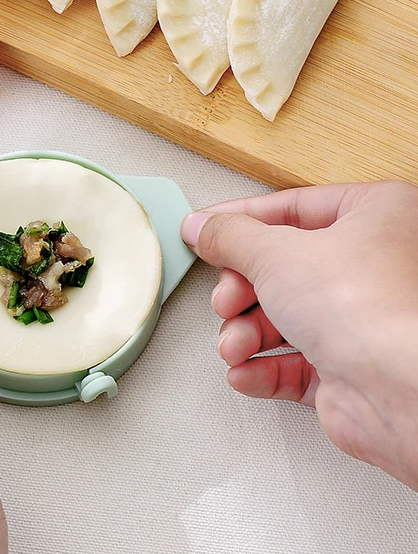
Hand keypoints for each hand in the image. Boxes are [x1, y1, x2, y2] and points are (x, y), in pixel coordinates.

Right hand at [181, 180, 417, 490]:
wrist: (403, 393)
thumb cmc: (370, 309)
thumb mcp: (276, 252)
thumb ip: (230, 236)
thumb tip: (204, 228)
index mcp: (376, 216)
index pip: (291, 208)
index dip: (240, 221)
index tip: (205, 232)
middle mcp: (374, 265)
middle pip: (280, 266)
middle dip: (241, 290)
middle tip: (227, 297)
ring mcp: (362, 319)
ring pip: (282, 316)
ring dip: (245, 332)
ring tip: (236, 343)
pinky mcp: (351, 368)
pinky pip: (292, 361)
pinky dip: (261, 367)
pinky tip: (246, 370)